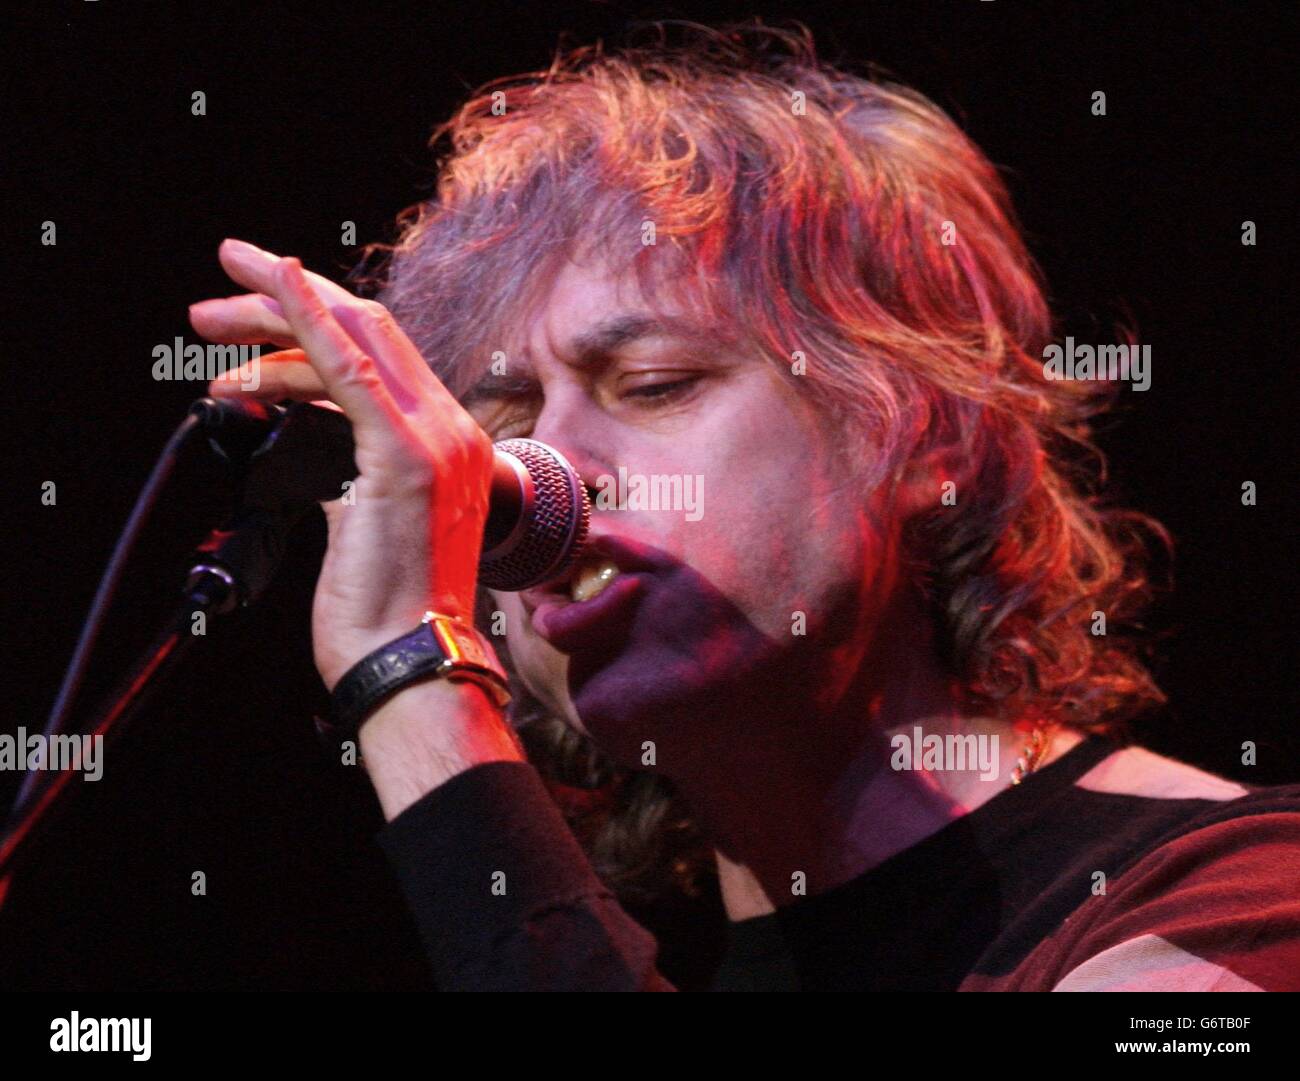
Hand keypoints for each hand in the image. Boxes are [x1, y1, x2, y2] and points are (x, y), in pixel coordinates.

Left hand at [190, 238, 494, 689]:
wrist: (409, 661)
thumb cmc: (385, 611)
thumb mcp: (366, 522)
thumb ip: (349, 469)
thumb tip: (306, 442)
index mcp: (449, 444)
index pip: (383, 357)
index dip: (317, 318)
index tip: (260, 304)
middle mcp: (451, 431)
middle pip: (366, 331)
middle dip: (283, 302)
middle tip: (214, 306)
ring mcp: (434, 440)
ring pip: (348, 341)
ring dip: (269, 325)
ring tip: (207, 335)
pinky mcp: (403, 455)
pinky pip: (348, 367)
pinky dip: (307, 317)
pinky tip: (273, 280)